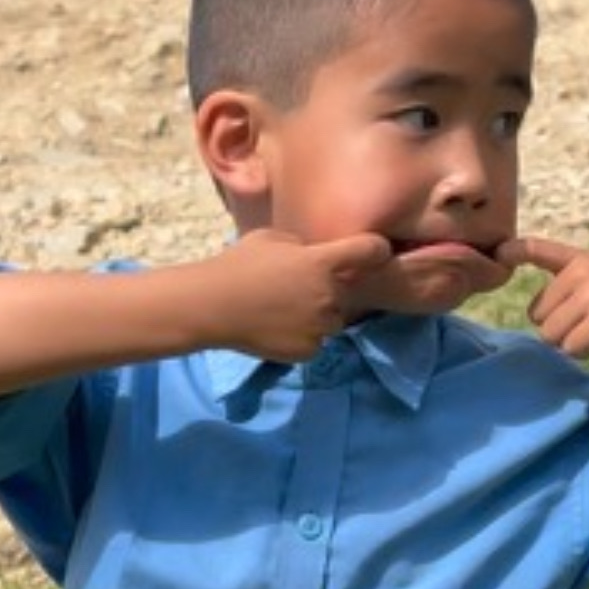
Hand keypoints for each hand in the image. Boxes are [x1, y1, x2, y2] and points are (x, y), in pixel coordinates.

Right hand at [207, 229, 392, 362]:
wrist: (212, 305)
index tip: (376, 252)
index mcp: (322, 262)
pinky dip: (304, 337)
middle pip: (347, 292)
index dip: (376, 249)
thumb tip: (313, 253)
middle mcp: (329, 294)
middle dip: (331, 290)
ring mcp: (320, 326)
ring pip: (333, 320)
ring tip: (287, 311)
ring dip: (319, 316)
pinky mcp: (308, 350)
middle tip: (300, 289)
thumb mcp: (272, 238)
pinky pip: (317, 342)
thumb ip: (302, 246)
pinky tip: (279, 329)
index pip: (371, 250)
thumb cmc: (238, 264)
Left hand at [496, 235, 588, 359]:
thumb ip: (571, 286)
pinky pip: (570, 347)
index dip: (515, 251)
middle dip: (558, 327)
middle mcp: (582, 272)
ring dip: (569, 342)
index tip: (499, 253)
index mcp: (580, 259)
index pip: (538, 248)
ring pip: (550, 335)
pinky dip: (582, 352)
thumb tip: (535, 314)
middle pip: (537, 316)